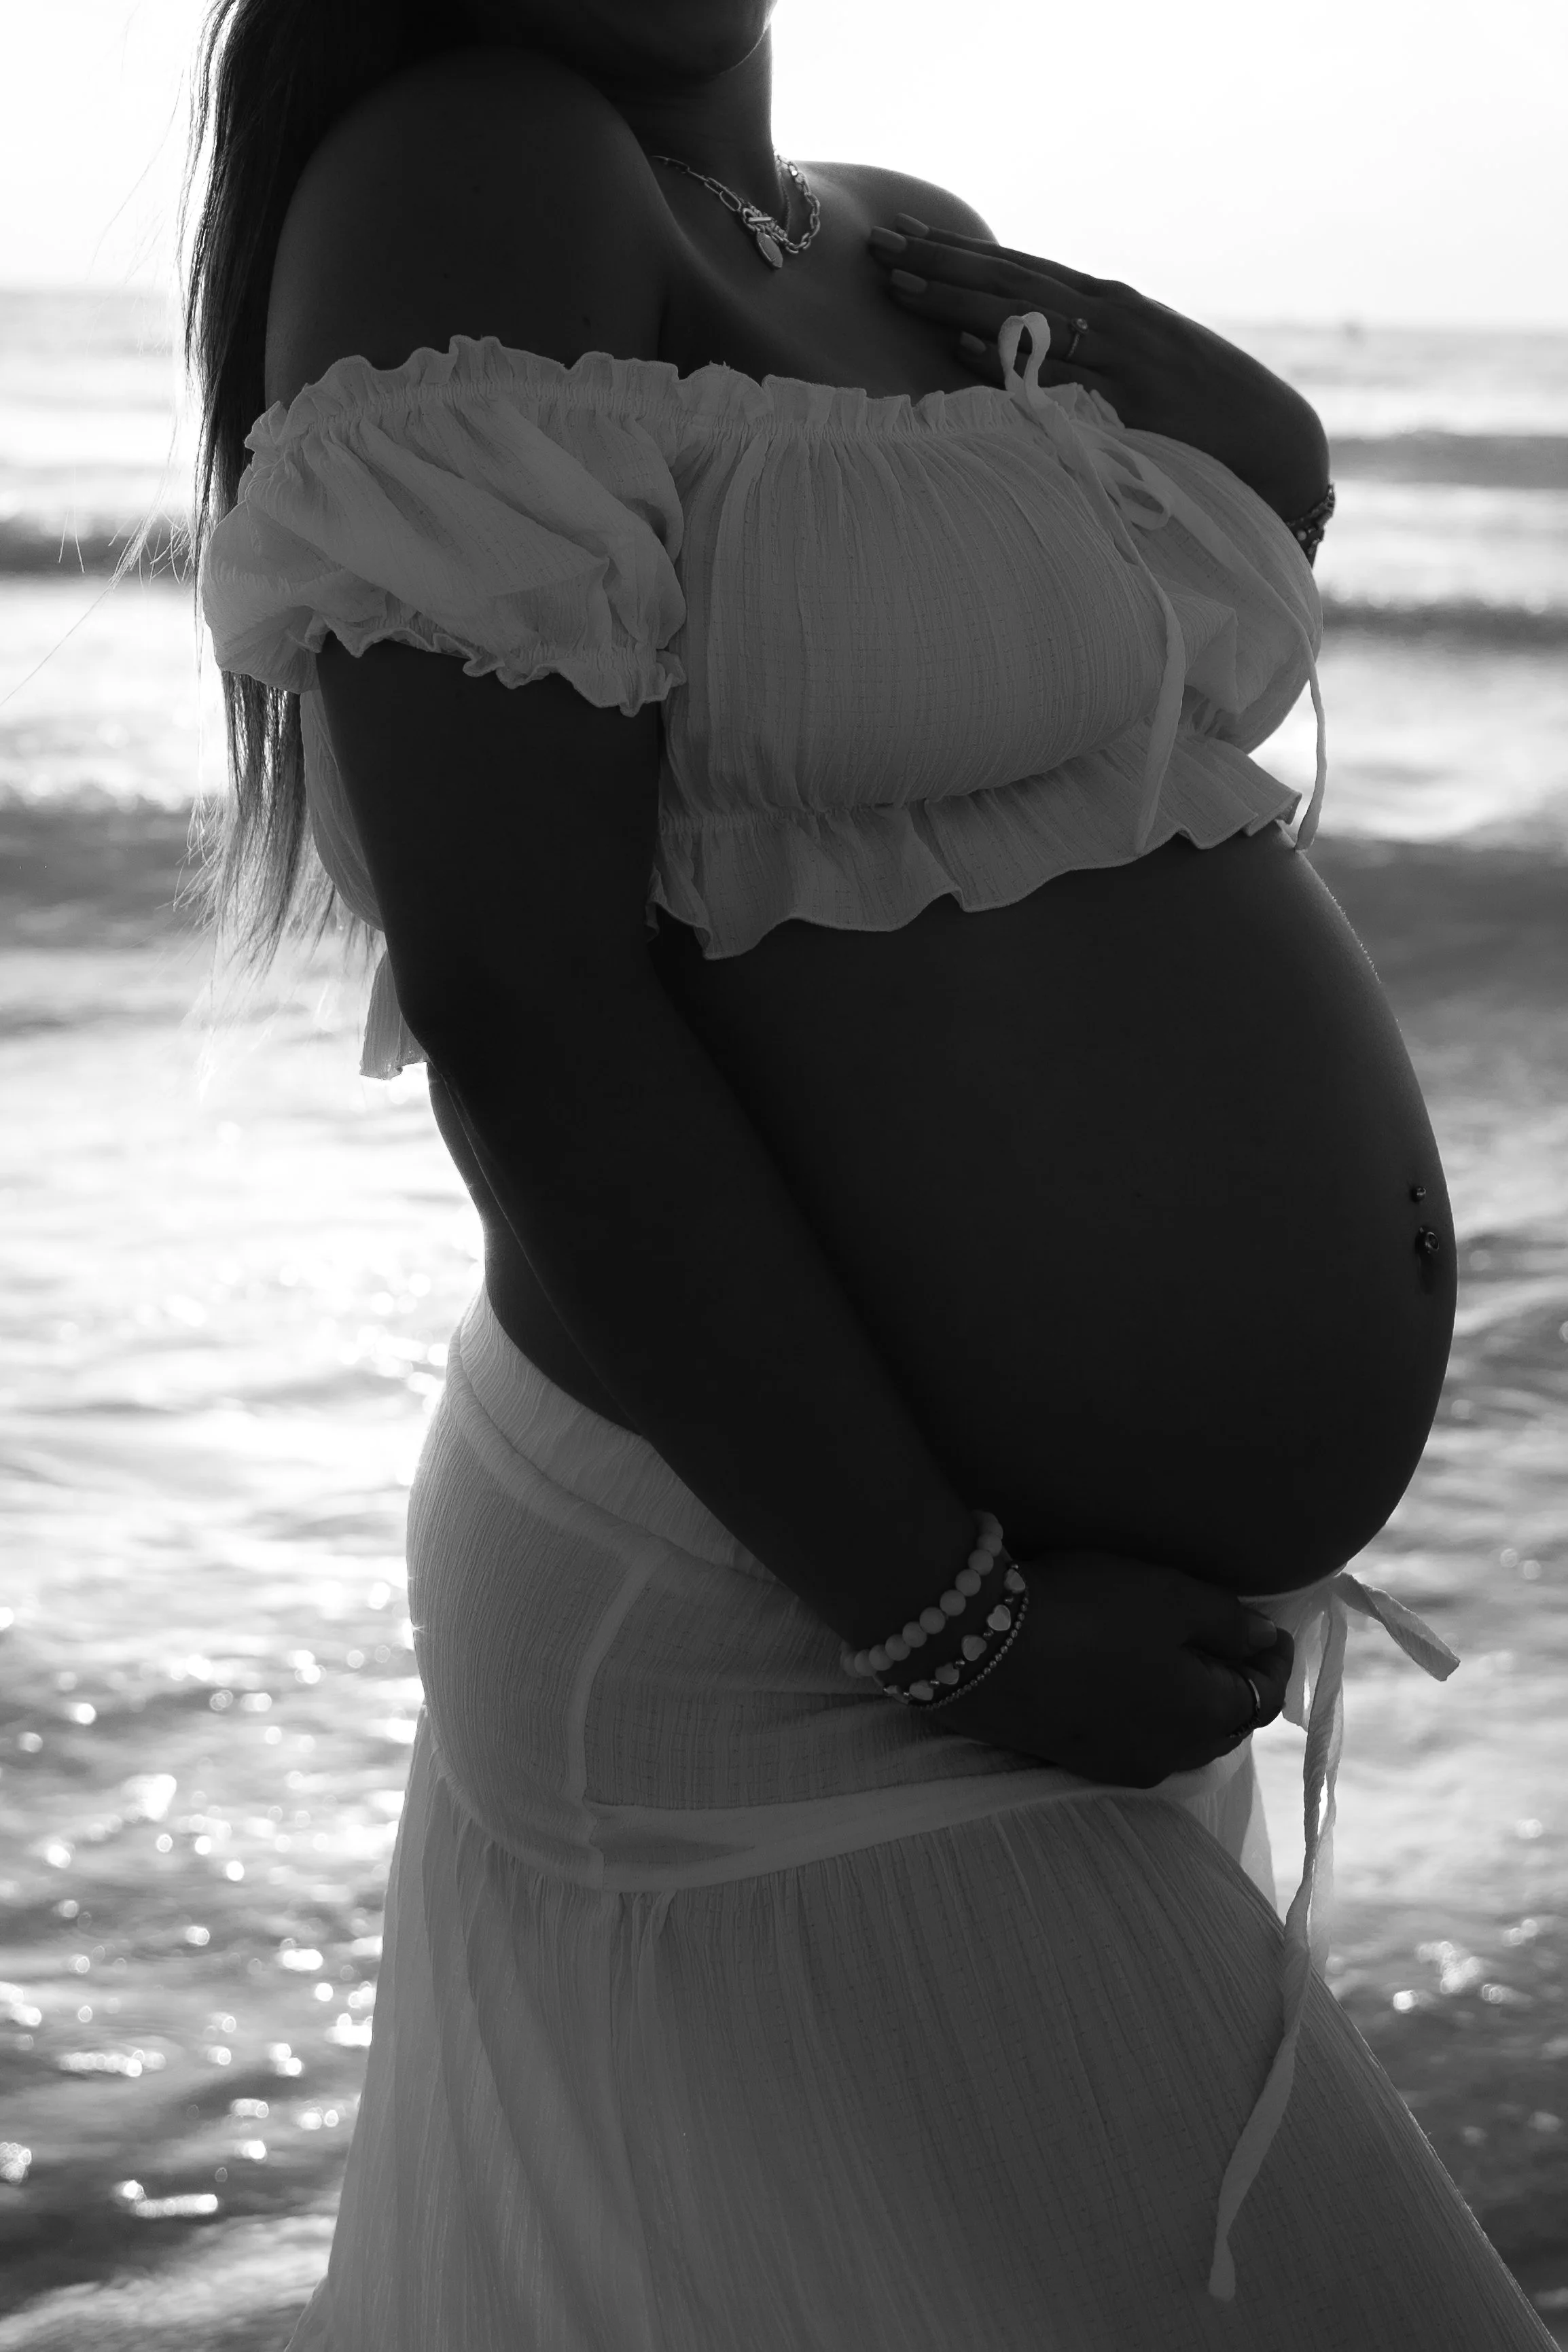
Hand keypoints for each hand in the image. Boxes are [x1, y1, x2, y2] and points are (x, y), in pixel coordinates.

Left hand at [867, 216, 1328, 522]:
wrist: (1272, 442)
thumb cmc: (1203, 416)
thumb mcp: (1140, 373)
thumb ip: (1089, 358)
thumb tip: (1032, 357)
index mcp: (1110, 307)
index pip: (1021, 270)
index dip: (963, 252)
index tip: (907, 234)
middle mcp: (1112, 316)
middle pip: (1010, 280)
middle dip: (942, 260)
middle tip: (878, 243)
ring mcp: (1118, 353)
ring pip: (1022, 315)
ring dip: (958, 295)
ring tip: (900, 281)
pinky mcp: (1125, 396)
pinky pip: (1058, 374)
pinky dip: (1012, 353)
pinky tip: (963, 338)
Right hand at [931, 1550, 1293, 1786]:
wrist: (976, 1644)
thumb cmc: (1087, 1612)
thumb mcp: (1170, 1596)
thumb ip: (1228, 1622)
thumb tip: (1266, 1640)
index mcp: (1204, 1718)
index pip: (1265, 1697)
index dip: (1275, 1659)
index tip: (1270, 1625)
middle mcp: (1170, 1756)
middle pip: (1224, 1726)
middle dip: (1234, 1684)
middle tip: (1225, 1637)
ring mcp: (1118, 1764)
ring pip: (1178, 1738)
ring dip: (1188, 1703)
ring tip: (1174, 1657)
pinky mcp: (1075, 1759)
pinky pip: (1134, 1741)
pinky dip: (1146, 1714)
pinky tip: (1122, 1678)